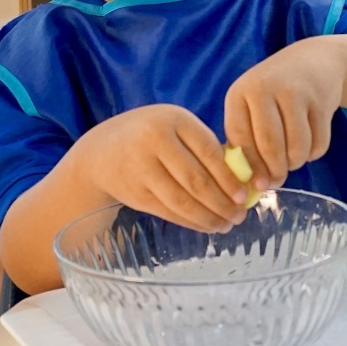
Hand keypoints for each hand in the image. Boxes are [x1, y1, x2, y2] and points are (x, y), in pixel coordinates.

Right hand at [77, 104, 250, 232]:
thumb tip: (242, 181)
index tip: (245, 196)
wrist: (101, 151)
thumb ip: (203, 145)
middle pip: (197, 180)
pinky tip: (206, 226)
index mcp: (173, 120)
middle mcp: (155, 141)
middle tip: (239, 216)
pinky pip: (169, 212)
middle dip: (222, 203)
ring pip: (183, 201)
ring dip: (208, 217)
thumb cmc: (151, 136)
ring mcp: (142, 168)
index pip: (209, 152)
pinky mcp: (135, 193)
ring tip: (226, 224)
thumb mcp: (175, 126)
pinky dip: (191, 222)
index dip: (230, 178)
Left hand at [224, 39, 343, 189]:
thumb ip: (246, 138)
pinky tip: (308, 144)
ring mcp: (295, 92)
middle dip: (275, 171)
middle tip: (277, 181)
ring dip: (296, 163)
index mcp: (240, 93)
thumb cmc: (273, 93)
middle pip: (269, 145)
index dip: (249, 166)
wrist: (313, 61)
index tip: (256, 186)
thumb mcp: (251, 106)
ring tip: (292, 159)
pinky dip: (314, 153)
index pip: (240, 137)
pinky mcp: (321, 100)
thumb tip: (249, 185)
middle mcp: (265, 88)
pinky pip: (319, 143)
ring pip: (297, 148)